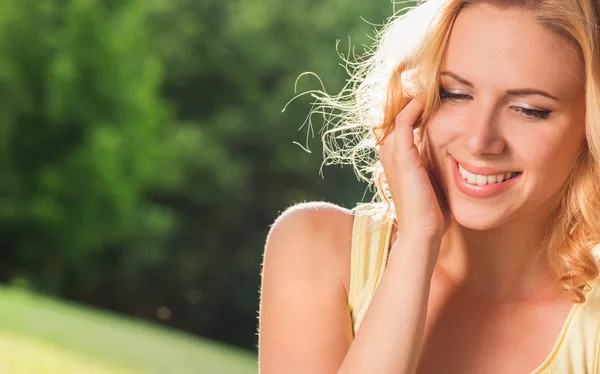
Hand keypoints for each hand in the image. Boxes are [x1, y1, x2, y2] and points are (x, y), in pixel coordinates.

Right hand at [377, 96, 449, 241]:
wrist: (423, 233)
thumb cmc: (430, 211)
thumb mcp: (432, 180)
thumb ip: (434, 164)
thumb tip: (456, 156)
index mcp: (395, 159)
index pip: (398, 124)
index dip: (410, 108)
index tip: (428, 95)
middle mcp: (388, 154)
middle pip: (393, 115)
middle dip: (407, 99)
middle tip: (424, 82)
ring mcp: (393, 155)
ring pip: (396, 116)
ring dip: (409, 100)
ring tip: (423, 85)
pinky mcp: (402, 158)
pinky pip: (402, 124)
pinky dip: (411, 110)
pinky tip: (423, 100)